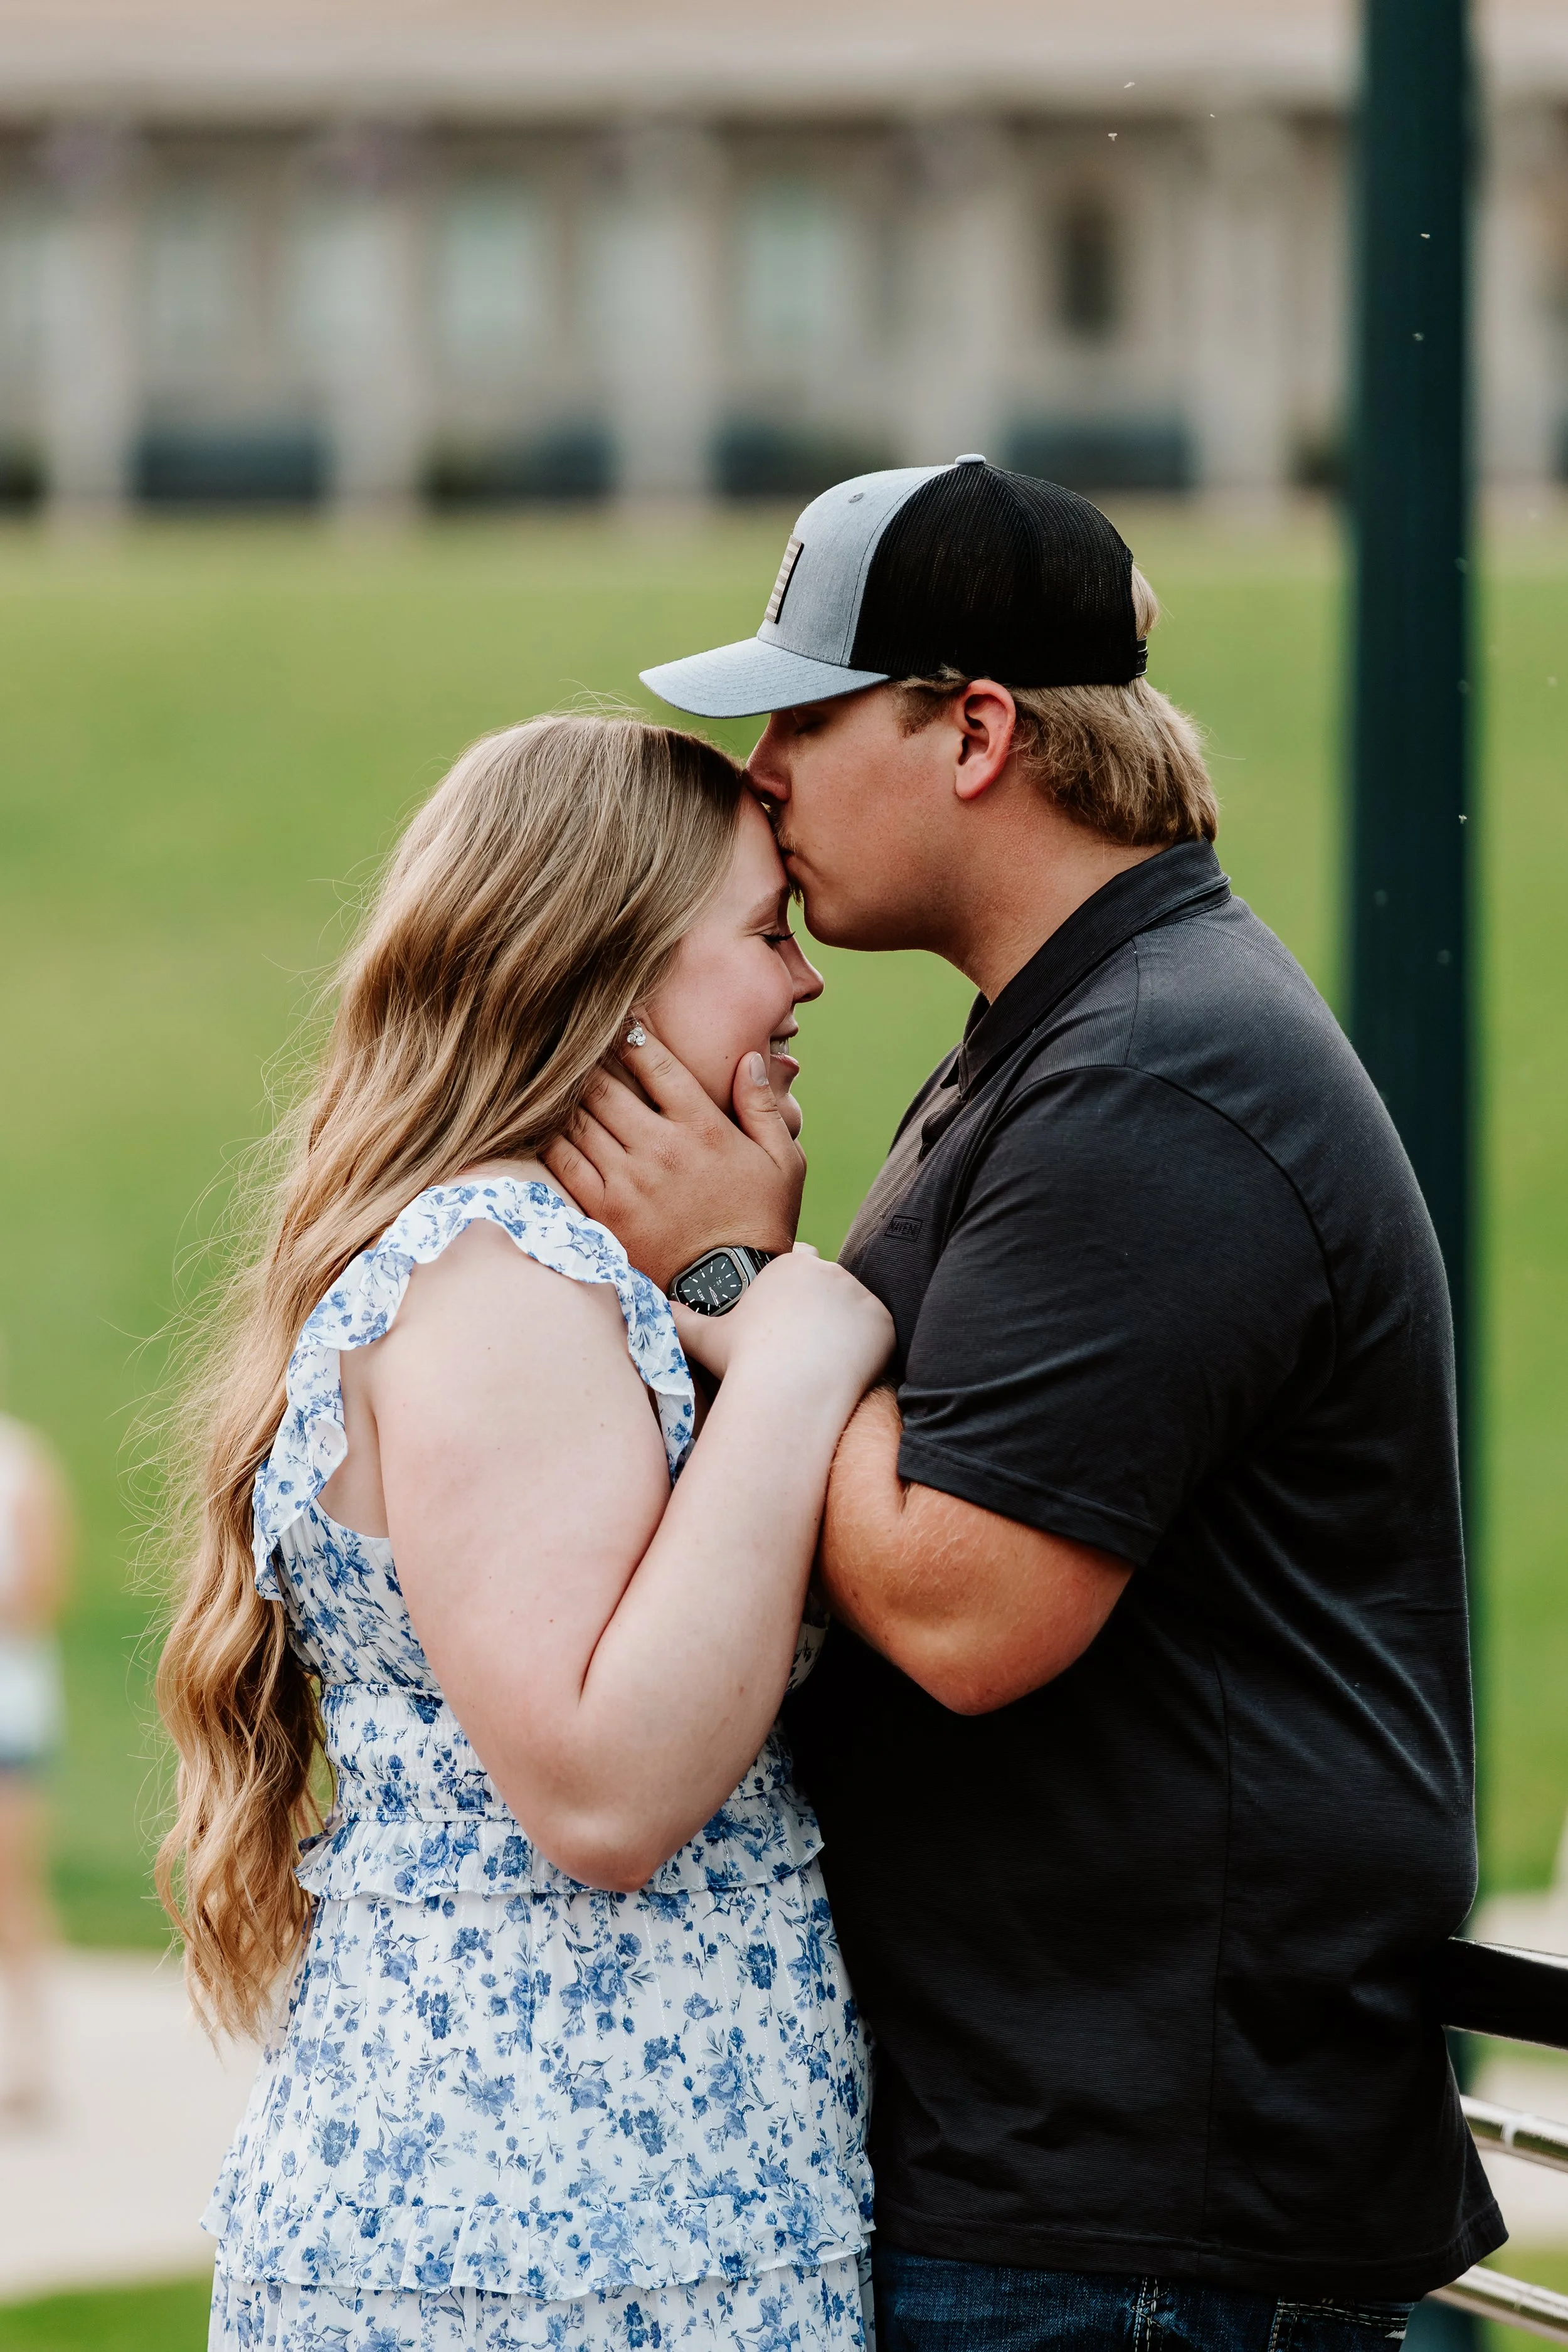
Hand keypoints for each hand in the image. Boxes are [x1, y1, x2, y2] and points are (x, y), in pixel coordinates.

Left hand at [542, 1020, 805, 1290]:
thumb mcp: (783, 1161)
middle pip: (604, 1083)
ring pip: (577, 1117)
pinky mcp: (603, 1210)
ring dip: (564, 1094)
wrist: (731, 1290)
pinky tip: (543, 1123)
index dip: (630, 1033)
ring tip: (553, 1077)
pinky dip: (549, 1136)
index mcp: (702, 1126)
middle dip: (586, 1058)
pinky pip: (563, 1161)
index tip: (619, 1019)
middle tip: (572, 1043)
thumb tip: (748, 1058)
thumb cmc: (760, 1221)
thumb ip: (763, 1106)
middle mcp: (660, 1147)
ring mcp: (628, 1179)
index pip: (654, 1061)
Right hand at [672, 1247, 893, 1398]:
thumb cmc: (744, 1362)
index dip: (795, 1290)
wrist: (788, 1393)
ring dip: (848, 1326)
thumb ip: (679, 1317)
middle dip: (823, 1307)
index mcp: (790, 1265)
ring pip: (855, 1307)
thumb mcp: (704, 1336)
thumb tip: (653, 1307)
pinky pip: (879, 1332)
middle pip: (831, 1284)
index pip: (800, 1262)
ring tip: (829, 1360)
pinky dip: (869, 1347)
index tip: (790, 1316)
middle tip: (810, 1343)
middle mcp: (829, 1270)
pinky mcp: (883, 1322)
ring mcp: (859, 1295)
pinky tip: (849, 1368)